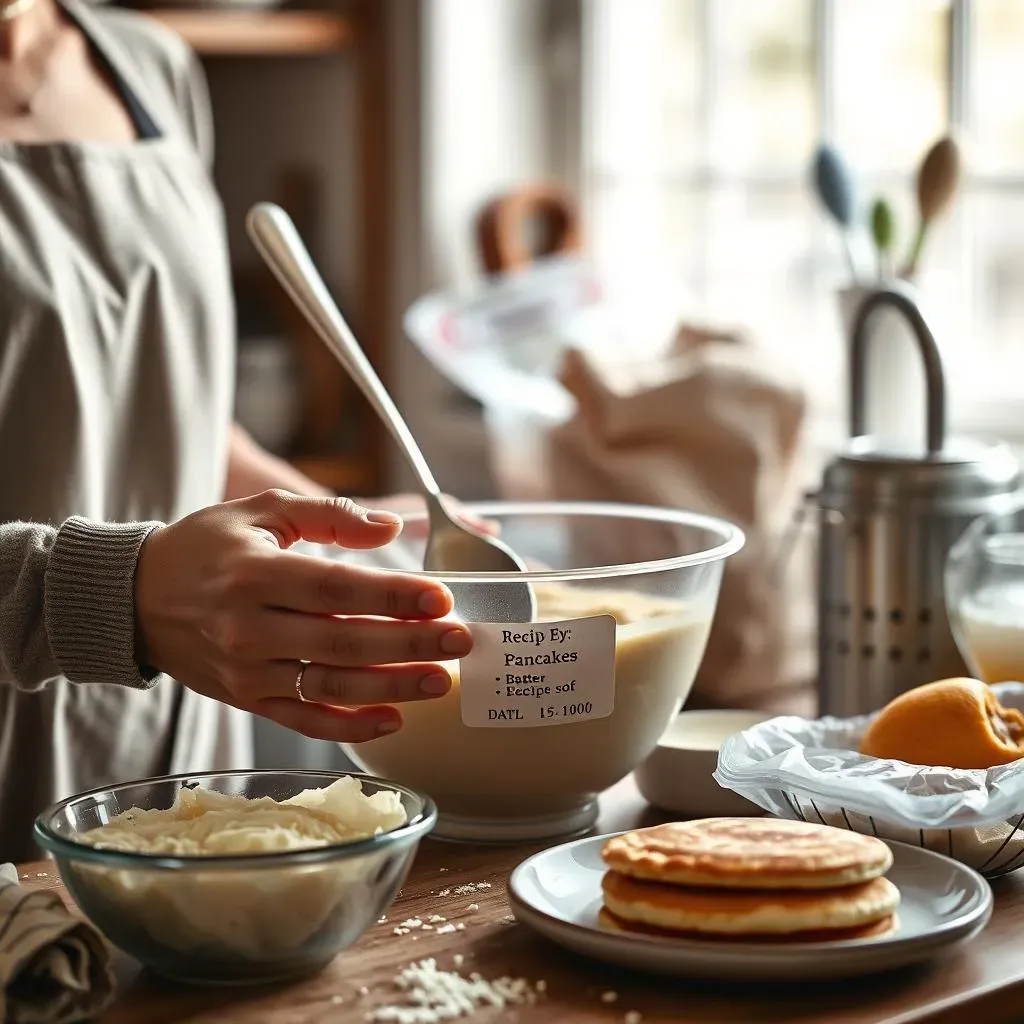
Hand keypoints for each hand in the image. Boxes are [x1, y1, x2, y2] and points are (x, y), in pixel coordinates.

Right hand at [135, 490, 473, 742]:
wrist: (135, 599)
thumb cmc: (205, 547)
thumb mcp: (262, 510)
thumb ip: (328, 514)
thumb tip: (388, 528)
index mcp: (255, 575)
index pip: (336, 590)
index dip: (393, 596)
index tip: (441, 598)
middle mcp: (250, 629)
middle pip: (343, 642)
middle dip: (409, 644)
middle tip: (459, 641)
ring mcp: (248, 672)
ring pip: (330, 687)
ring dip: (391, 687)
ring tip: (441, 681)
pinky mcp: (247, 699)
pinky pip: (303, 722)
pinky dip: (350, 728)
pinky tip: (394, 720)